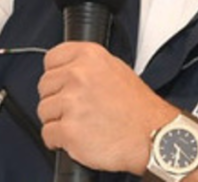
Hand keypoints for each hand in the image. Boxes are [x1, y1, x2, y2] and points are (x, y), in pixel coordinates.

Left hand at [37, 42, 175, 173]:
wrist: (153, 138)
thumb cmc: (139, 109)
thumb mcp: (117, 70)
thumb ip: (89, 66)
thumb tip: (68, 70)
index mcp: (90, 57)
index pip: (52, 59)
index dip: (55, 75)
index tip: (61, 85)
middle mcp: (79, 76)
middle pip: (45, 86)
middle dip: (56, 99)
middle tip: (76, 108)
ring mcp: (72, 103)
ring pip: (44, 111)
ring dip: (58, 121)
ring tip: (81, 123)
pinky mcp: (68, 130)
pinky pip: (48, 134)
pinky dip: (58, 140)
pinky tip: (77, 137)